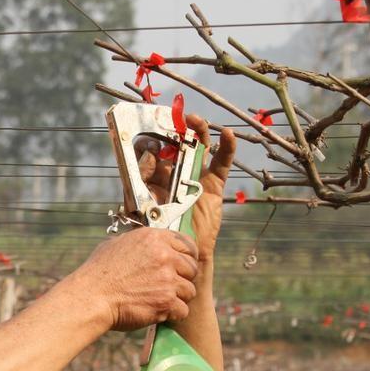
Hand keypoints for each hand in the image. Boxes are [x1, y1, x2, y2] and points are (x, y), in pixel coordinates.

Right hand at [71, 227, 199, 331]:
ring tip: (160, 300)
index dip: (186, 257)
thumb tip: (147, 244)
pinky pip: (183, 310)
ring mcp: (167, 279)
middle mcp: (164, 256)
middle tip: (168, 287)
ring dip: (178, 298)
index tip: (181, 266)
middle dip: (182, 279)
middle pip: (192, 268)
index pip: (187, 244)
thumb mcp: (117, 244)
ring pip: (189, 291)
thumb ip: (139, 243)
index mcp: (154, 238)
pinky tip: (159, 312)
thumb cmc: (98, 272)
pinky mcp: (166, 301)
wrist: (90, 297)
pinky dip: (173, 314)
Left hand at [135, 114, 235, 262]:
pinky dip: (227, 147)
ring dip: (197, 130)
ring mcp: (195, 175)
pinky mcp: (214, 184)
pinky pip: (222, 162)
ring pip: (198, 146)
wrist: (183, 252)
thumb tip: (148, 155)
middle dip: (174, 128)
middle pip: (176, 142)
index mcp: (153, 175)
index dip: (150, 141)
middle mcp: (174, 171)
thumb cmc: (159, 231)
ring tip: (194, 120)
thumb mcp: (142, 205)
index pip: (151, 150)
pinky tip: (228, 135)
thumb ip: (141, 181)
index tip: (149, 139)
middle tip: (173, 118)